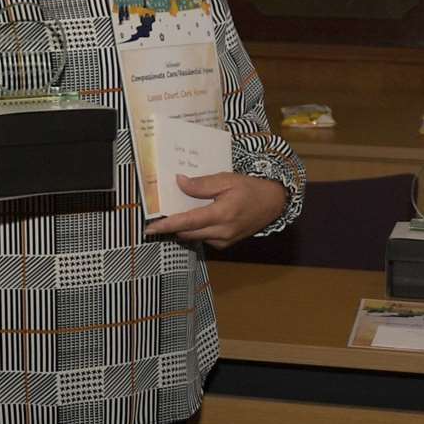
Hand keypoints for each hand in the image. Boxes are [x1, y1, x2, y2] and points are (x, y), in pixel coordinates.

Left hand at [142, 173, 288, 247]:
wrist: (273, 203)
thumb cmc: (250, 188)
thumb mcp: (226, 179)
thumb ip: (201, 184)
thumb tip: (179, 182)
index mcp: (222, 214)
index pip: (188, 222)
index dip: (167, 225)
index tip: (150, 228)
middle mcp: (222, 232)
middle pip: (187, 232)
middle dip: (171, 226)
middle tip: (158, 216)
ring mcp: (225, 240)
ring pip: (194, 237)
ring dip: (184, 227)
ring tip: (178, 213)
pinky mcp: (226, 244)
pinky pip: (204, 238)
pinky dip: (196, 229)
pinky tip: (198, 217)